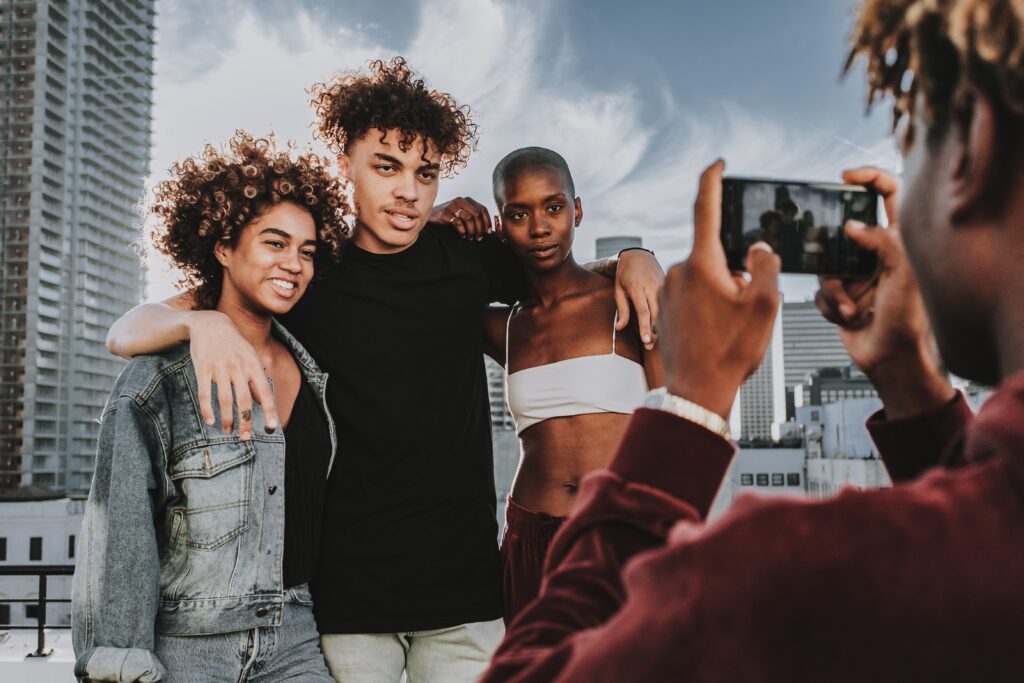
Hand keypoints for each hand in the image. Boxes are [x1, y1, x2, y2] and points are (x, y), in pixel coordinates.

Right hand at [187, 310, 278, 438]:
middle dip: (245, 422)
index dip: (269, 410)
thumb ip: (256, 379)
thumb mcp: (250, 358)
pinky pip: (204, 393)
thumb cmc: (234, 345)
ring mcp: (220, 367)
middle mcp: (238, 367)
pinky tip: (210, 421)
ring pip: (224, 400)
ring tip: (228, 431)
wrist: (211, 324)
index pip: (264, 391)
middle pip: (244, 400)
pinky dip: (207, 409)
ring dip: (227, 419)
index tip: (271, 427)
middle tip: (245, 438)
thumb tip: (261, 402)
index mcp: (253, 365)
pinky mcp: (203, 368)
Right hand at [429, 197, 491, 239]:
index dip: (487, 221)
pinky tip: (463, 236)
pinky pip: (458, 223)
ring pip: (468, 218)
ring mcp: (452, 206)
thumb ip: (473, 216)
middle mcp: (460, 200)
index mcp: (467, 200)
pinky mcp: (444, 213)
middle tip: (479, 238)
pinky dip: (462, 231)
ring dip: (472, 230)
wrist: (431, 216)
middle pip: (476, 214)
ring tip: (471, 238)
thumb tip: (487, 229)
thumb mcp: (462, 213)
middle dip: (480, 228)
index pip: (482, 209)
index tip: (489, 232)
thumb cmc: (449, 216)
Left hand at [614, 250, 664, 349]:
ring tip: (654, 340)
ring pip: (664, 310)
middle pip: (656, 314)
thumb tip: (619, 328)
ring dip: (660, 326)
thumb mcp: (618, 289)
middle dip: (654, 331)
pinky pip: (668, 303)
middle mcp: (652, 288)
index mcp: (637, 288)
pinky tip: (662, 327)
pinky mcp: (667, 286)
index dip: (645, 327)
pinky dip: (665, 316)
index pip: (643, 312)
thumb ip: (621, 309)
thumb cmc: (625, 273)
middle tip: (649, 346)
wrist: (639, 254)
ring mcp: (661, 286)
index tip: (646, 341)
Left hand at [657, 160, 780, 417]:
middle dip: (736, 272)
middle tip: (747, 309)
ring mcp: (667, 291)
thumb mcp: (764, 306)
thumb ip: (765, 266)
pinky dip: (709, 306)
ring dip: (723, 292)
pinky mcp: (663, 309)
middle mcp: (677, 272)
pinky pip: (692, 296)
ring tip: (731, 329)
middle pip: (715, 255)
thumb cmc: (729, 352)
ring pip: (705, 278)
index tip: (717, 164)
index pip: (704, 209)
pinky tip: (716, 333)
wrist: (695, 392)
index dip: (712, 181)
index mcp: (701, 264)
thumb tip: (756, 249)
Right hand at [815, 168, 952, 418]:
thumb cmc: (907, 321)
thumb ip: (880, 241)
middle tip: (827, 245)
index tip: (846, 177)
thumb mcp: (902, 272)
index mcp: (902, 241)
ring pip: (828, 263)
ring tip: (849, 306)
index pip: (890, 194)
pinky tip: (845, 316)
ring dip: (834, 288)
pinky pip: (821, 289)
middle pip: (847, 229)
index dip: (869, 178)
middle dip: (834, 244)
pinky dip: (829, 304)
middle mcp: (878, 254)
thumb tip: (853, 227)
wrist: (890, 360)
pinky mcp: (840, 295)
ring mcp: (858, 274)